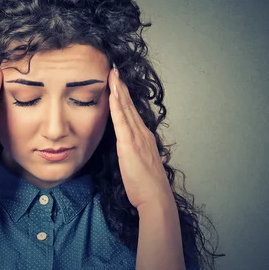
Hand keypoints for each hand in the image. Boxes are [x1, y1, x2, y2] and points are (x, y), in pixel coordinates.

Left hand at [108, 64, 171, 209]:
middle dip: (121, 87)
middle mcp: (142, 134)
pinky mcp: (130, 144)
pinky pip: (121, 121)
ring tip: (112, 75)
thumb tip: (124, 149)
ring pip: (126, 109)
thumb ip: (132, 153)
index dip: (125, 97)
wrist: (156, 198)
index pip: (132, 113)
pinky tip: (113, 94)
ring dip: (119, 90)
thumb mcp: (139, 164)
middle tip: (114, 71)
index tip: (118, 84)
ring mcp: (137, 138)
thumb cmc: (147, 187)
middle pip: (130, 106)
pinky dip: (117, 105)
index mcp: (144, 138)